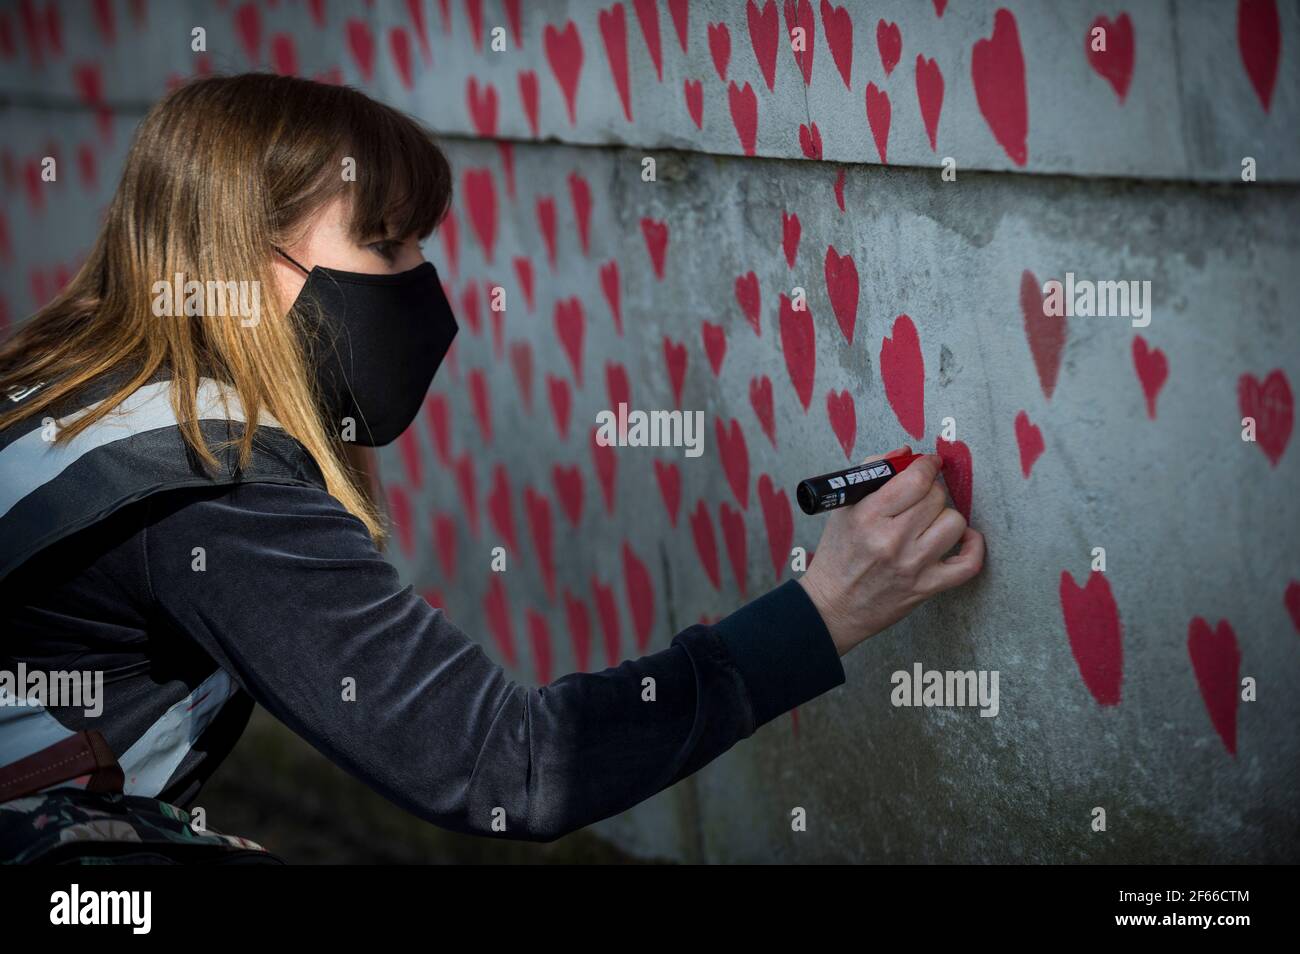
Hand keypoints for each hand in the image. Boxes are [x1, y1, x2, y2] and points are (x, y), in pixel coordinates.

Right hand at [797, 446, 984, 655]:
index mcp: (868, 516)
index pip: (915, 479)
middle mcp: (892, 540)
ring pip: (955, 523)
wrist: (833, 605)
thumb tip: (907, 453)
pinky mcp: (927, 587)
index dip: (927, 465)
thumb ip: (873, 472)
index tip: (929, 464)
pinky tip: (963, 539)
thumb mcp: (845, 508)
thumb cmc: (839, 554)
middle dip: (930, 491)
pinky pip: (969, 564)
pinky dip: (973, 548)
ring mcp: (912, 566)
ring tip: (931, 521)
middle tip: (920, 497)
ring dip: (945, 517)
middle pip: (936, 497)